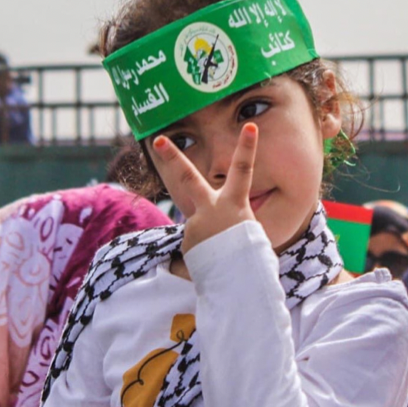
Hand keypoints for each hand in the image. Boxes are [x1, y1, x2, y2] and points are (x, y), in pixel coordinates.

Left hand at [151, 122, 258, 254]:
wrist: (238, 280)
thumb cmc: (250, 258)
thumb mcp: (248, 233)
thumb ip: (229, 222)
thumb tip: (215, 230)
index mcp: (235, 204)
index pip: (244, 170)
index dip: (247, 147)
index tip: (249, 126)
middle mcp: (212, 208)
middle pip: (188, 176)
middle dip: (173, 156)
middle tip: (156, 139)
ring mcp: (196, 223)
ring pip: (197, 224)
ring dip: (207, 240)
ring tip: (221, 257)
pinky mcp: (187, 240)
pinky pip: (195, 245)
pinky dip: (203, 254)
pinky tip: (212, 264)